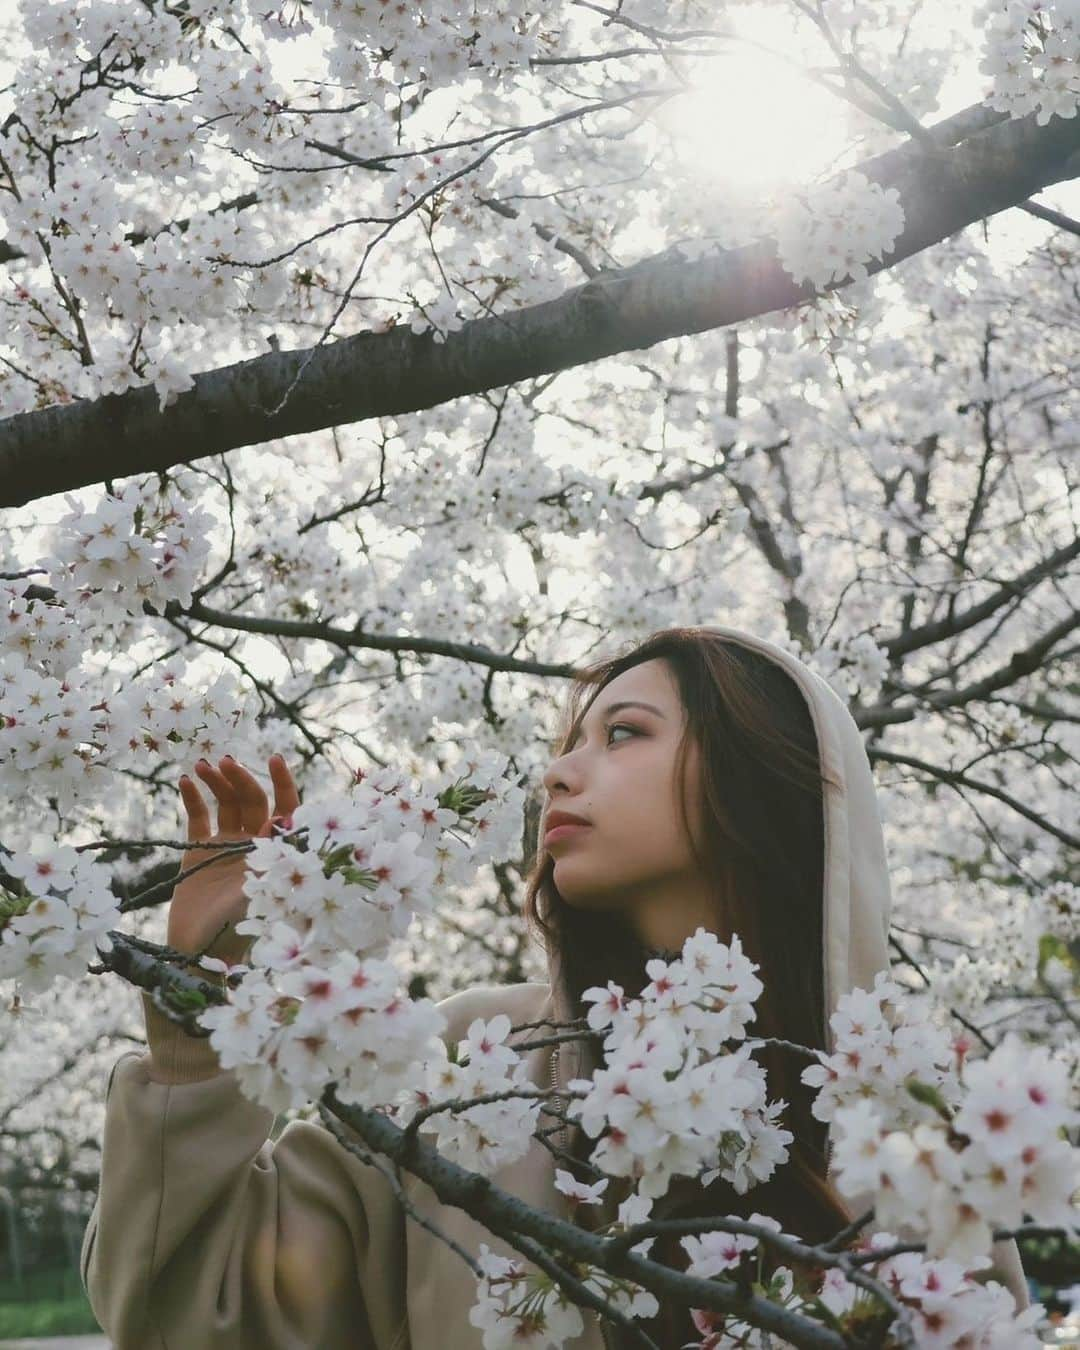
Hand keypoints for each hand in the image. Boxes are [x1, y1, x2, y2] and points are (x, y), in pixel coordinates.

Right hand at [169, 754, 300, 963]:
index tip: (274, 759)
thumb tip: (289, 819)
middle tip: (225, 762)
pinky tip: (187, 780)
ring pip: (226, 803)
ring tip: (204, 767)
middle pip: (253, 800)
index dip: (283, 783)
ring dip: (218, 782)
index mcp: (276, 851)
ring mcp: (226, 846)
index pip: (287, 808)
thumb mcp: (263, 891)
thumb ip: (276, 858)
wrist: (197, 953)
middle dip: (242, 779)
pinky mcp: (198, 852)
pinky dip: (194, 798)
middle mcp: (254, 844)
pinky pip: (198, 817)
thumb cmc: (237, 930)